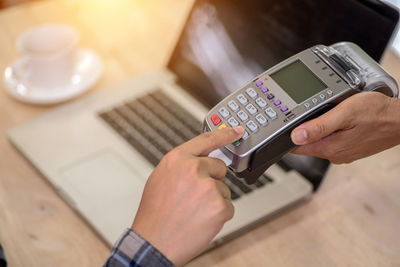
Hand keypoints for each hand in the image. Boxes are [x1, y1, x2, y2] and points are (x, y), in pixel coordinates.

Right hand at [131, 127, 243, 265]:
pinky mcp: (219, 206)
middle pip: (219, 167)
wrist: (153, 242)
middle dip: (212, 180)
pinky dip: (218, 215)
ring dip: (213, 200)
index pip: (207, 140)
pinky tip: (201, 220)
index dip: (225, 134)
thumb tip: (201, 160)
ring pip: (223, 189)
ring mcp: (208, 187)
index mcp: (177, 159)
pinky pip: (228, 207)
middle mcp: (193, 169)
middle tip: (194, 197)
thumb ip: (183, 165)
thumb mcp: (161, 178)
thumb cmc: (155, 213)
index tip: (237, 130)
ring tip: (193, 211)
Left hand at [290, 92, 399, 163]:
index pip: (296, 148)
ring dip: (315, 130)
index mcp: (331, 148)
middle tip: (301, 113)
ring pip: (319, 141)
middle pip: (306, 144)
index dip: (286, 136)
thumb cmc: (379, 114)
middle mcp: (335, 154)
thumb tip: (296, 136)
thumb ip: (319, 126)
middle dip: (300, 131)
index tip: (281, 127)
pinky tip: (334, 119)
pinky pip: (331, 140)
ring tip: (320, 114)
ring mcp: (343, 152)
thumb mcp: (346, 113)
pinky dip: (328, 130)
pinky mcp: (350, 148)